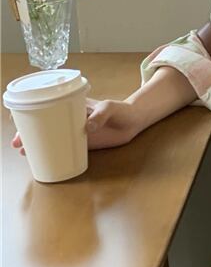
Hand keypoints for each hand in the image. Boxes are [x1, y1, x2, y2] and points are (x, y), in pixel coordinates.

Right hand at [10, 98, 140, 155]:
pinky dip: (53, 154)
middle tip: (19, 143)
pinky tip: (44, 160)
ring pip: (51, 138)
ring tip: (25, 152)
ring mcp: (75, 132)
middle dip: (28, 133)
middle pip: (44, 125)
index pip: (46, 107)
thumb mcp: (109, 108)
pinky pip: (64, 149)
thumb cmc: (120, 109)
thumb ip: (100, 115)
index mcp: (72, 106)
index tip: (18, 123)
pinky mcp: (84, 144)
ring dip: (37, 145)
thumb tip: (88, 127)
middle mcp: (70, 119)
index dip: (30, 115)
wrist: (134, 121)